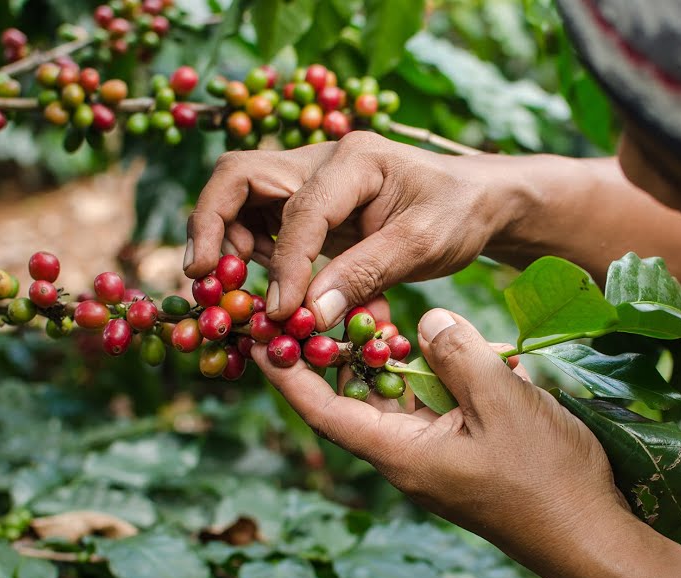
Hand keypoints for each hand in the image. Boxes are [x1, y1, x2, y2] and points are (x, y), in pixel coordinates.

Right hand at [183, 133, 520, 330]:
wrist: (477, 201)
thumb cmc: (457, 214)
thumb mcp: (422, 246)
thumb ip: (365, 275)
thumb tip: (309, 315)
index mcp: (354, 160)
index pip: (299, 209)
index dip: (285, 264)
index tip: (281, 312)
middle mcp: (320, 161)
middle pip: (238, 177)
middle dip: (211, 225)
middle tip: (202, 279)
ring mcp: (309, 181)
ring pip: (240, 199)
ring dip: (226, 242)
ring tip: (232, 291)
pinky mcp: (308, 206)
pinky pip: (262, 224)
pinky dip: (253, 256)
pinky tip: (270, 291)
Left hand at [250, 306, 626, 555]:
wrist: (593, 536)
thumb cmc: (546, 478)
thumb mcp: (501, 403)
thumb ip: (457, 354)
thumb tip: (426, 320)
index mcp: (401, 454)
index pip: (324, 411)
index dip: (288, 374)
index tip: (258, 336)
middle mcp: (409, 458)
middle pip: (357, 399)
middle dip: (341, 352)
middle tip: (327, 301)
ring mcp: (438, 459)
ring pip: (400, 400)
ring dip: (395, 360)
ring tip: (383, 312)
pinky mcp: (466, 455)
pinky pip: (437, 408)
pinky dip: (438, 376)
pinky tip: (456, 347)